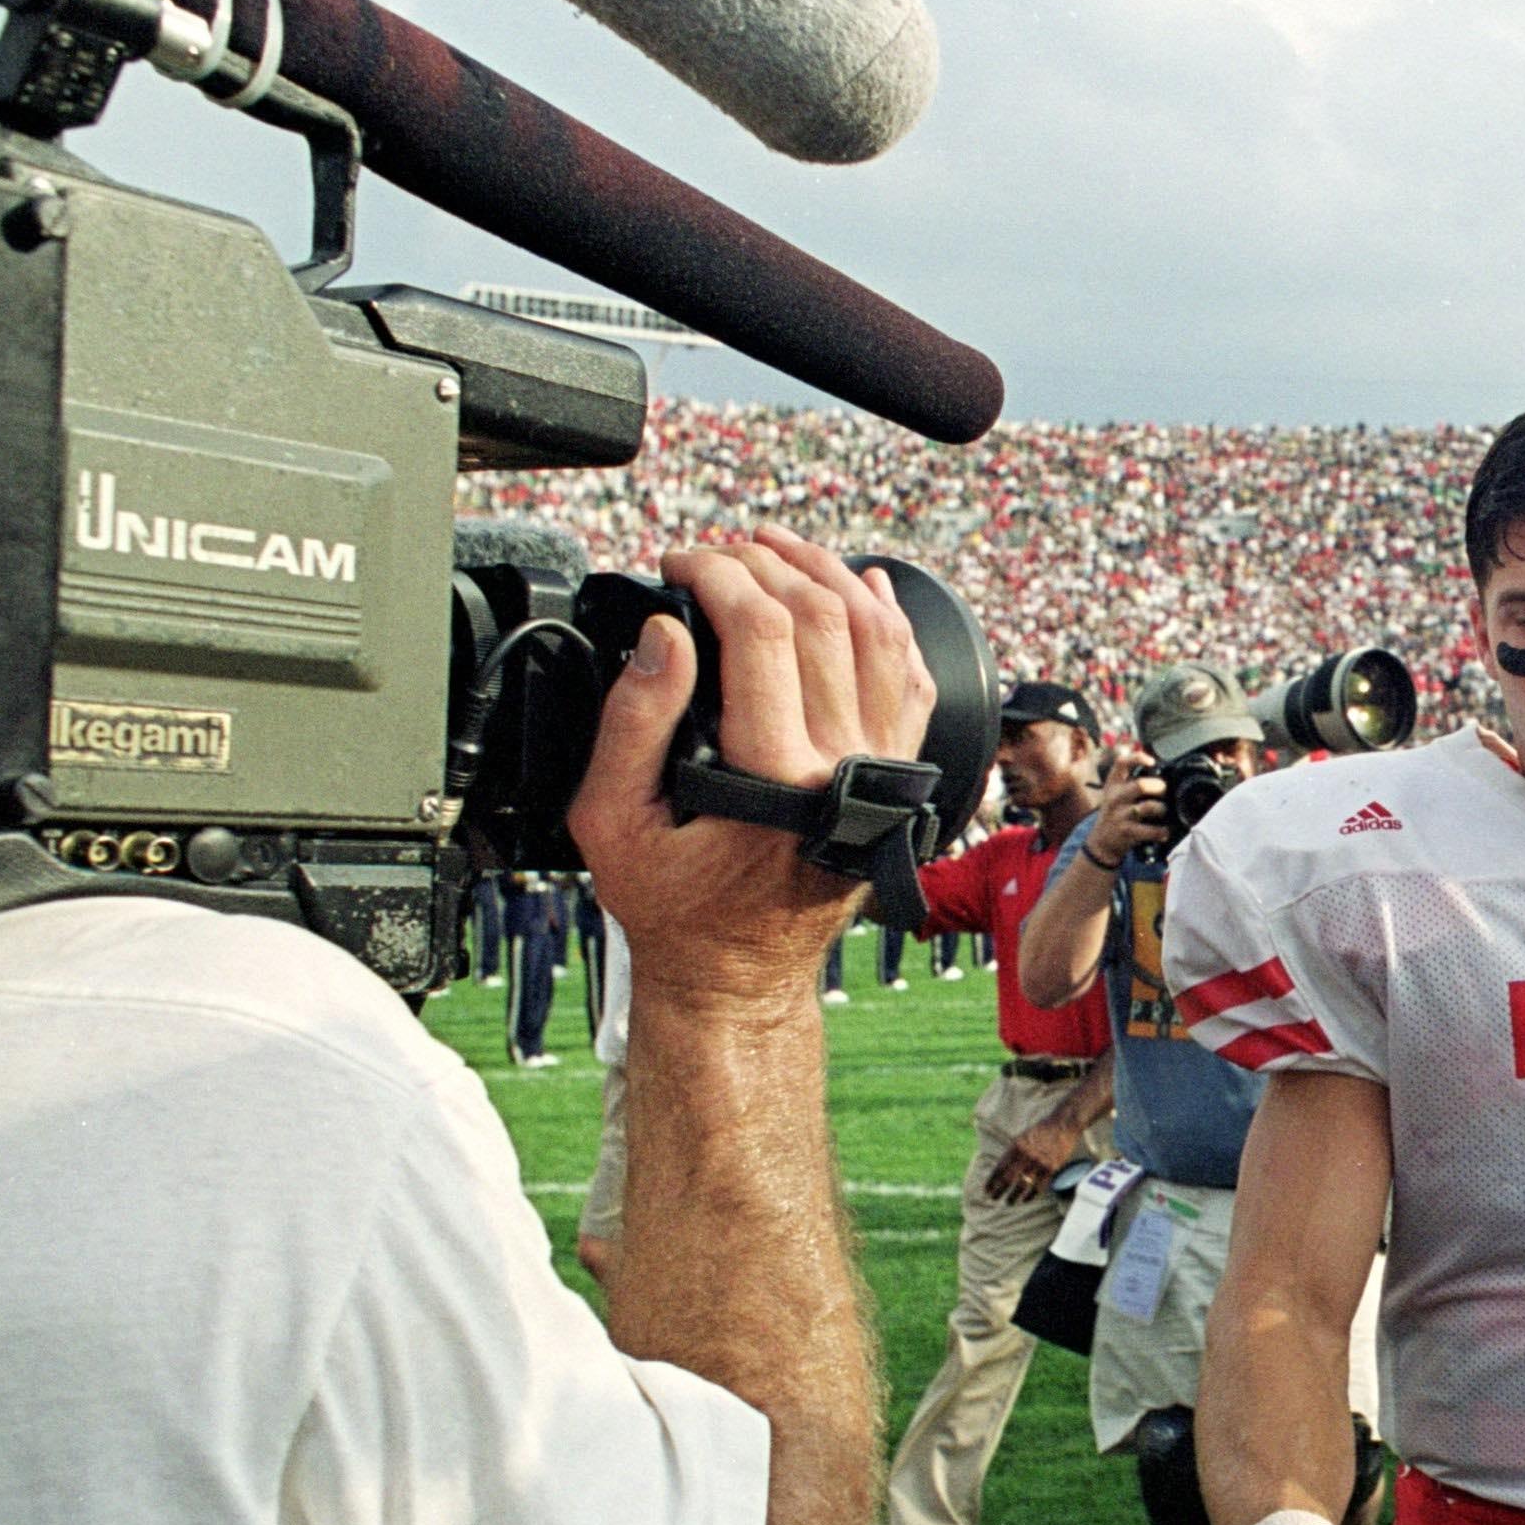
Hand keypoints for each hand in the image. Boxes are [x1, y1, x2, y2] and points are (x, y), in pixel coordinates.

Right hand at [572, 528, 936, 1002]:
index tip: (676, 564)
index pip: (761, 629)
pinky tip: (863, 587)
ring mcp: (882, 771)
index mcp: (775, 777)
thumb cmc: (671, 907)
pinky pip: (913, 681)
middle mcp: (843, 768)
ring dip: (828, 575)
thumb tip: (664, 633)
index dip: (716, 573)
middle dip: (765, 564)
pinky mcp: (895, 776)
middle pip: (823, 617)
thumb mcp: (611, 820)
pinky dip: (891, 624)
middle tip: (716, 554)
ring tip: (776, 549)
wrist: (738, 975)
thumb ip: (632, 723)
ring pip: (880, 636)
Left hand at [984, 1118, 1078, 1203]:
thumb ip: (1012, 1152)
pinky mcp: (1051, 1168)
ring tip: (1009, 1202)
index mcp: (1016, 1147)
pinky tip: (1025, 1200)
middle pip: (1008, 1179)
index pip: (999, 1168)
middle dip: (998, 1191)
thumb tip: (1001, 1170)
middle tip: (993, 1198)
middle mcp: (1026, 1155)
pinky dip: (1030, 1196)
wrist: (1062, 1125)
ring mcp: (1039, 1162)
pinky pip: (1038, 1187)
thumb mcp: (1022, 1138)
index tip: (986, 1190)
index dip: (992, 1181)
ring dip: (1013, 1196)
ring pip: (1022, 1185)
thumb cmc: (1041, 1131)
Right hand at [1083, 758, 1172, 865]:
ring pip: (1148, 807)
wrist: (1101, 842)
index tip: (1152, 762)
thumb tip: (1158, 769)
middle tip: (1163, 792)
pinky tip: (1164, 832)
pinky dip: (1162, 832)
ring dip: (1161, 809)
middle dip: (1158, 787)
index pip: (1122, 763)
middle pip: (1141, 785)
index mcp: (1113, 785)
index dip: (1138, 758)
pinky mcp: (1127, 832)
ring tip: (1163, 812)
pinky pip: (1151, 830)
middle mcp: (1115, 798)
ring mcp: (1120, 815)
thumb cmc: (1115, 814)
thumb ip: (1130, 780)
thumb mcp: (1114, 793)